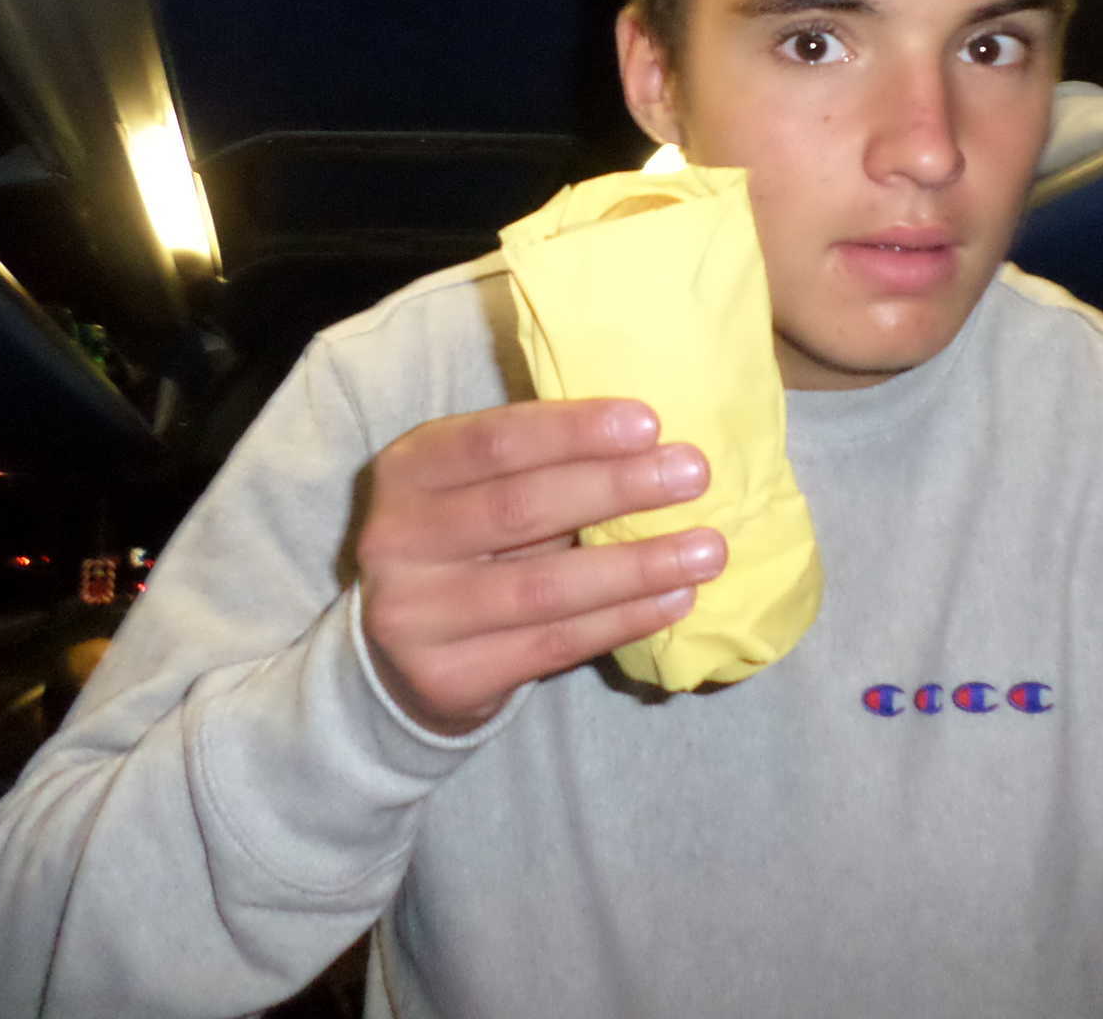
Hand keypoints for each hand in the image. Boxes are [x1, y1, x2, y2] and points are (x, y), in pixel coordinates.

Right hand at [356, 399, 722, 734]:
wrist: (400, 652)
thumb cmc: (466, 540)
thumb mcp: (473, 486)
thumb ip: (535, 463)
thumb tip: (652, 444)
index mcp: (408, 470)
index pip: (494, 441)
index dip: (573, 431)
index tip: (650, 424)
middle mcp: (396, 540)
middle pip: (520, 510)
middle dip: (617, 489)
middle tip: (694, 475)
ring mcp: (413, 617)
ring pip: (543, 588)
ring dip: (637, 567)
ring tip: (707, 550)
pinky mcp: (448, 678)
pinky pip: (553, 646)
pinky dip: (623, 620)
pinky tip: (675, 600)